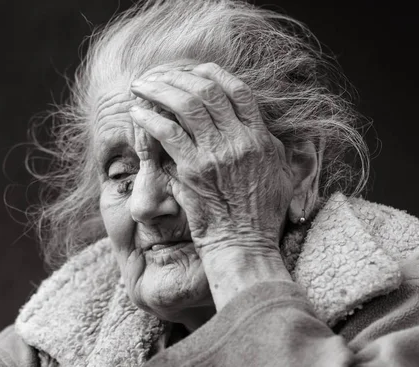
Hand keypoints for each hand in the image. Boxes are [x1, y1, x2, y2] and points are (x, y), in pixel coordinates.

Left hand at [129, 63, 292, 258]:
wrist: (244, 245)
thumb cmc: (261, 215)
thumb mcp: (281, 175)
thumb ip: (270, 146)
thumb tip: (258, 127)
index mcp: (261, 138)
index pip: (238, 91)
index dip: (214, 73)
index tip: (196, 69)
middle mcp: (240, 140)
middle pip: (208, 91)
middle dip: (179, 76)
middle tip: (159, 74)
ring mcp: (216, 154)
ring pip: (186, 105)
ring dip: (160, 89)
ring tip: (141, 84)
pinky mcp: (194, 170)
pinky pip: (168, 133)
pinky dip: (150, 118)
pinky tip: (137, 112)